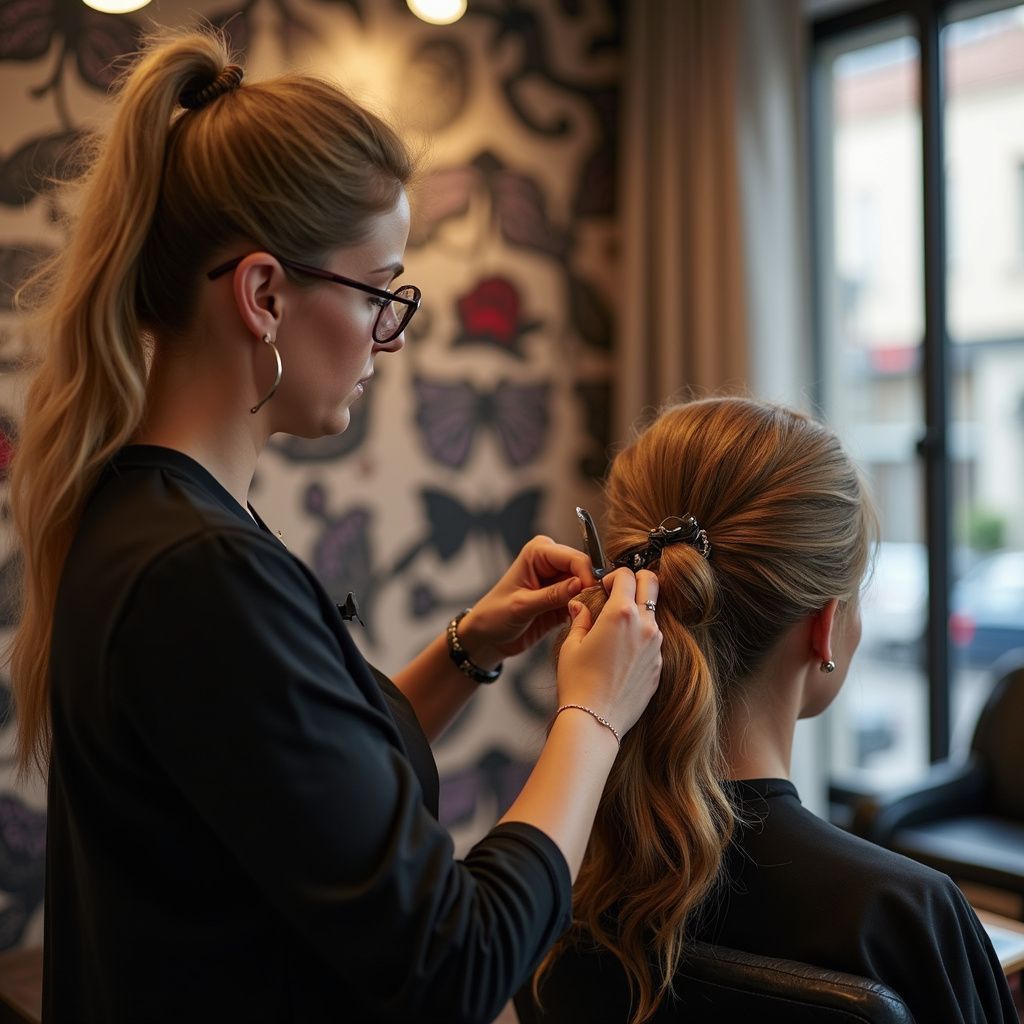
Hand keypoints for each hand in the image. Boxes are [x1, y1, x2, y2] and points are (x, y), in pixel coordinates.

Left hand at [456, 535, 598, 666]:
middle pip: (584, 570)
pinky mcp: (564, 598)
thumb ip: (552, 595)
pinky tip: (585, 622)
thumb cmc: (495, 616)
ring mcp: (559, 580)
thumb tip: (582, 584)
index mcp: (538, 552)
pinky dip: (585, 610)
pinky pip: (583, 601)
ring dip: (590, 601)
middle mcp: (551, 561)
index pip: (573, 558)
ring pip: (587, 586)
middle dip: (591, 589)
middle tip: (596, 609)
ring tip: (589, 617)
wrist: (488, 637)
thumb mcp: (522, 606)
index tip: (592, 595)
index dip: (586, 575)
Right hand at [555, 568, 661, 738]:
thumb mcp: (572, 645)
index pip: (626, 575)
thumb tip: (579, 606)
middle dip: (636, 581)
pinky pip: (653, 642)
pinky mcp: (659, 665)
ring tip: (616, 632)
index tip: (603, 588)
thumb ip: (580, 619)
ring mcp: (656, 646)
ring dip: (638, 613)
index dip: (613, 576)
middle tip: (619, 594)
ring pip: (653, 614)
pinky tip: (621, 657)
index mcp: (620, 613)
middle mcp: (645, 625)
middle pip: (652, 583)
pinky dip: (641, 639)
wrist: (595, 720)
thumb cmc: (578, 681)